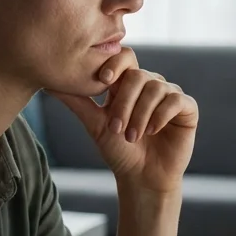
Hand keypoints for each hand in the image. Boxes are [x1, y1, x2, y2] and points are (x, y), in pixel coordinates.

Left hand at [47, 47, 197, 192]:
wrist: (141, 178)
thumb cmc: (118, 151)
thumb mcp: (95, 124)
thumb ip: (77, 102)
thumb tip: (48, 83)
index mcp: (128, 84)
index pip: (125, 57)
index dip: (116, 63)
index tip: (104, 79)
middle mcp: (151, 84)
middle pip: (138, 75)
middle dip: (124, 102)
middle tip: (116, 128)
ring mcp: (170, 95)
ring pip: (156, 88)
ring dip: (140, 114)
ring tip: (132, 136)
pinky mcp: (187, 108)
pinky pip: (176, 100)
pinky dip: (161, 115)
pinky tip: (152, 131)